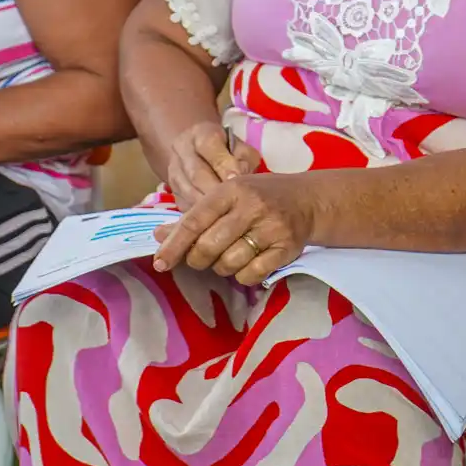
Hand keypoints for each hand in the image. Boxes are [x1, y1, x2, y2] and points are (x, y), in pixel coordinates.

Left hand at [152, 172, 316, 285]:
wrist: (307, 200)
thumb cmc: (258, 198)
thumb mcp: (226, 197)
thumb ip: (193, 217)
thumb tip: (158, 236)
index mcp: (231, 190)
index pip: (194, 221)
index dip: (174, 245)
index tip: (160, 263)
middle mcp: (252, 206)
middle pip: (208, 247)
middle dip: (198, 259)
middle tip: (202, 258)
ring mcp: (271, 228)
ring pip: (228, 264)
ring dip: (222, 268)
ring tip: (230, 256)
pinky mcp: (286, 248)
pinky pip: (251, 275)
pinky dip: (243, 276)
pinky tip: (248, 263)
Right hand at [163, 120, 261, 210]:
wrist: (201, 153)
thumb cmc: (229, 152)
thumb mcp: (241, 148)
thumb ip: (243, 159)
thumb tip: (239, 177)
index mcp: (200, 133)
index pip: (209, 146)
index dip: (223, 164)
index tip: (236, 180)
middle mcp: (182, 149)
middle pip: (196, 172)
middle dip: (215, 189)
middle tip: (232, 203)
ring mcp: (173, 170)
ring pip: (188, 191)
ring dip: (207, 205)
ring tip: (225, 214)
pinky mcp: (172, 190)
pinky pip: (184, 204)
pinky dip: (198, 214)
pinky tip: (213, 221)